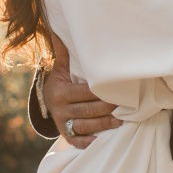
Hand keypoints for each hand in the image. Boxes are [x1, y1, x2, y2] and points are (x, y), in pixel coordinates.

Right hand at [45, 33, 120, 148]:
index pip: (85, 93)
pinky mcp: (65, 134)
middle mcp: (60, 109)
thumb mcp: (60, 68)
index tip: (118, 90)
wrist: (46, 101)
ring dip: (104, 125)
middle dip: (107, 108)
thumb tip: (57, 30)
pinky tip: (99, 140)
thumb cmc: (61, 82)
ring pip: (86, 126)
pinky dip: (87, 142)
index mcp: (61, 92)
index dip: (102, 93)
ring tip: (121, 121)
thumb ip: (63, 53)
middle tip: (126, 105)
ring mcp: (62, 123)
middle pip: (88, 110)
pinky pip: (76, 141)